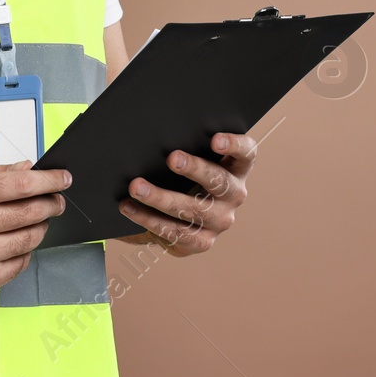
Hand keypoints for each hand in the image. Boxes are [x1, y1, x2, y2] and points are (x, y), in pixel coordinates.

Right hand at [0, 160, 70, 299]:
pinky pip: (21, 262)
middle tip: (57, 201)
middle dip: (52, 203)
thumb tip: (28, 168)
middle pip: (32, 211)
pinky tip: (16, 242)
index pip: (22, 184)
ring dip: (40, 226)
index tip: (64, 179)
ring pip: (31, 237)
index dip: (49, 180)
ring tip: (36, 220)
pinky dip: (24, 250)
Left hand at [116, 132, 254, 256]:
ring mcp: (220, 221)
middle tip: (171, 158)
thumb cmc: (181, 174)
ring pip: (194, 211)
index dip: (234, 145)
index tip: (215, 140)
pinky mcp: (202, 242)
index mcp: (237, 168)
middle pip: (220, 181)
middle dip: (195, 169)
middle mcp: (234, 195)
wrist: (173, 213)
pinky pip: (176, 233)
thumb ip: (183, 145)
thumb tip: (150, 134)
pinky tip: (129, 208)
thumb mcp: (188, 158)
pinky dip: (149, 219)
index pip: (246, 153)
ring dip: (162, 198)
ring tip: (136, 187)